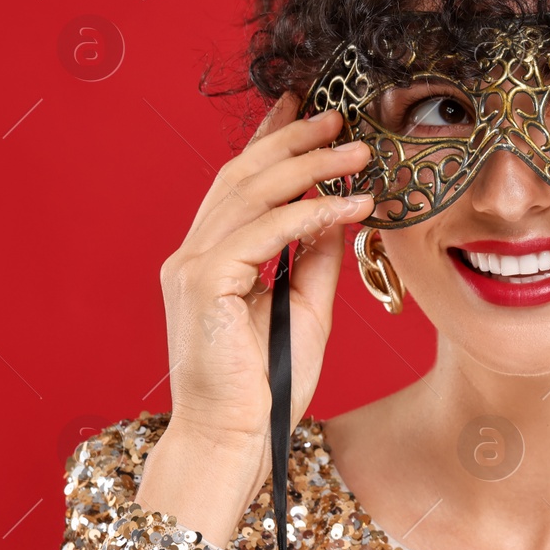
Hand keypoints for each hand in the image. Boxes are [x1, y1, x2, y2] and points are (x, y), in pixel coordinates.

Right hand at [135, 97, 373, 545]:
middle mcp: (193, 254)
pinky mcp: (202, 284)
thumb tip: (338, 211)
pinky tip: (350, 204)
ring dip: (310, 167)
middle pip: (243, 175)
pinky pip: (264, 232)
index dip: (273, 140)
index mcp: (211, 258)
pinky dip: (309, 213)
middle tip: (339, 116)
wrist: (234, 439)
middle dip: (292, 139)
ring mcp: (191, 267)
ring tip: (357, 150)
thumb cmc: (266, 385)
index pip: (242, 183)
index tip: (307, 109)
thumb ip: (314, 259)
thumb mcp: (306, 309)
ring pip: (252, 194)